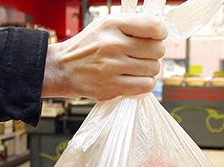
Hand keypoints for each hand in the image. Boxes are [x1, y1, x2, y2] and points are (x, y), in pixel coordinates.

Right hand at [41, 14, 166, 99]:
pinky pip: (146, 85)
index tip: (155, 37)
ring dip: (148, 70)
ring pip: (153, 69)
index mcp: (113, 24)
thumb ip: (131, 25)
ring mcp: (113, 66)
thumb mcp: (105, 25)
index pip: (154, 26)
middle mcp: (114, 44)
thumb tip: (159, 30)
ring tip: (134, 67)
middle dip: (153, 53)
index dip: (160, 33)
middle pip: (157, 50)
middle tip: (141, 55)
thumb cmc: (87, 47)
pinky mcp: (113, 86)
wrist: (63, 68)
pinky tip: (134, 79)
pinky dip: (144, 83)